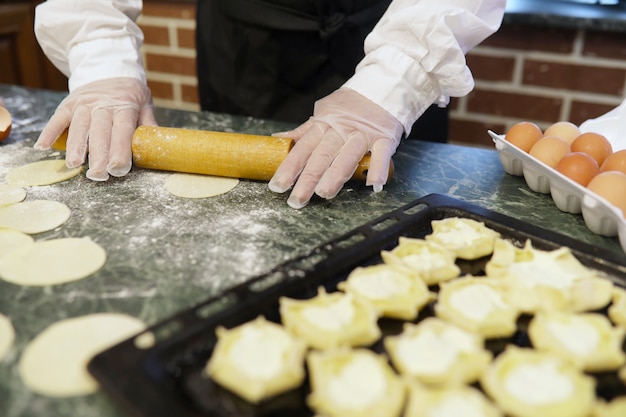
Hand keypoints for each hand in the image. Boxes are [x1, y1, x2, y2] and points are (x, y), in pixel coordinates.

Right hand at [34, 77, 156, 180]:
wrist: (109, 67)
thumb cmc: (130, 94)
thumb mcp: (145, 105)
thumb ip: (149, 125)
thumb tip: (157, 148)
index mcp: (124, 108)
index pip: (123, 131)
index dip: (120, 150)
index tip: (118, 168)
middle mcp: (103, 106)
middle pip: (100, 132)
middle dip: (98, 154)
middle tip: (97, 175)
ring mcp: (84, 104)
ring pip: (78, 126)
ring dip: (74, 146)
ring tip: (73, 164)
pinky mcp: (69, 103)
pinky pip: (58, 118)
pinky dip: (49, 132)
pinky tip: (42, 147)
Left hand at [268, 88, 403, 208]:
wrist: (381, 87)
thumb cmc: (348, 107)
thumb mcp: (323, 114)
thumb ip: (303, 131)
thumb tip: (278, 138)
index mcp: (323, 126)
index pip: (302, 149)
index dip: (289, 168)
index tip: (277, 186)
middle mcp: (341, 130)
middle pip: (322, 156)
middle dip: (308, 179)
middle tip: (297, 199)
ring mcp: (363, 134)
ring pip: (347, 156)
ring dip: (336, 175)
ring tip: (324, 194)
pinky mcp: (384, 137)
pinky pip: (381, 154)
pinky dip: (378, 169)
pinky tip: (373, 185)